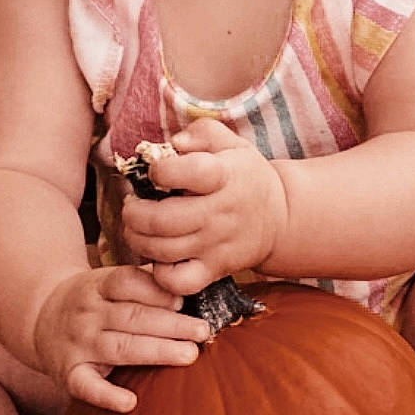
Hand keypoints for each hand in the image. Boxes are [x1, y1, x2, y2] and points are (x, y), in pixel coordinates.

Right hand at [34, 264, 210, 412]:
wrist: (39, 315)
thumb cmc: (95, 299)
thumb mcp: (111, 280)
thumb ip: (147, 281)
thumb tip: (190, 287)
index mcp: (100, 285)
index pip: (128, 282)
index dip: (157, 291)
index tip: (183, 300)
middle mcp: (88, 313)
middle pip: (132, 317)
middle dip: (170, 324)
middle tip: (202, 332)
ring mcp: (78, 344)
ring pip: (119, 348)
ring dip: (156, 351)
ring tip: (188, 355)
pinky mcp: (68, 373)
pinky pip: (86, 386)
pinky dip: (106, 396)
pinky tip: (130, 403)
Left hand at [120, 119, 288, 296]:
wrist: (281, 218)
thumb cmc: (246, 176)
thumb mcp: (231, 144)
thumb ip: (200, 133)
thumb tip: (174, 144)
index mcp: (224, 176)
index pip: (188, 172)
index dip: (161, 169)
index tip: (156, 170)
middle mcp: (220, 212)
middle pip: (162, 219)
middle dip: (134, 212)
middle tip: (133, 206)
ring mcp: (217, 245)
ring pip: (162, 250)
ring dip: (137, 239)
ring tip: (138, 228)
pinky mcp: (215, 270)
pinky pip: (178, 281)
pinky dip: (160, 274)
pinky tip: (159, 257)